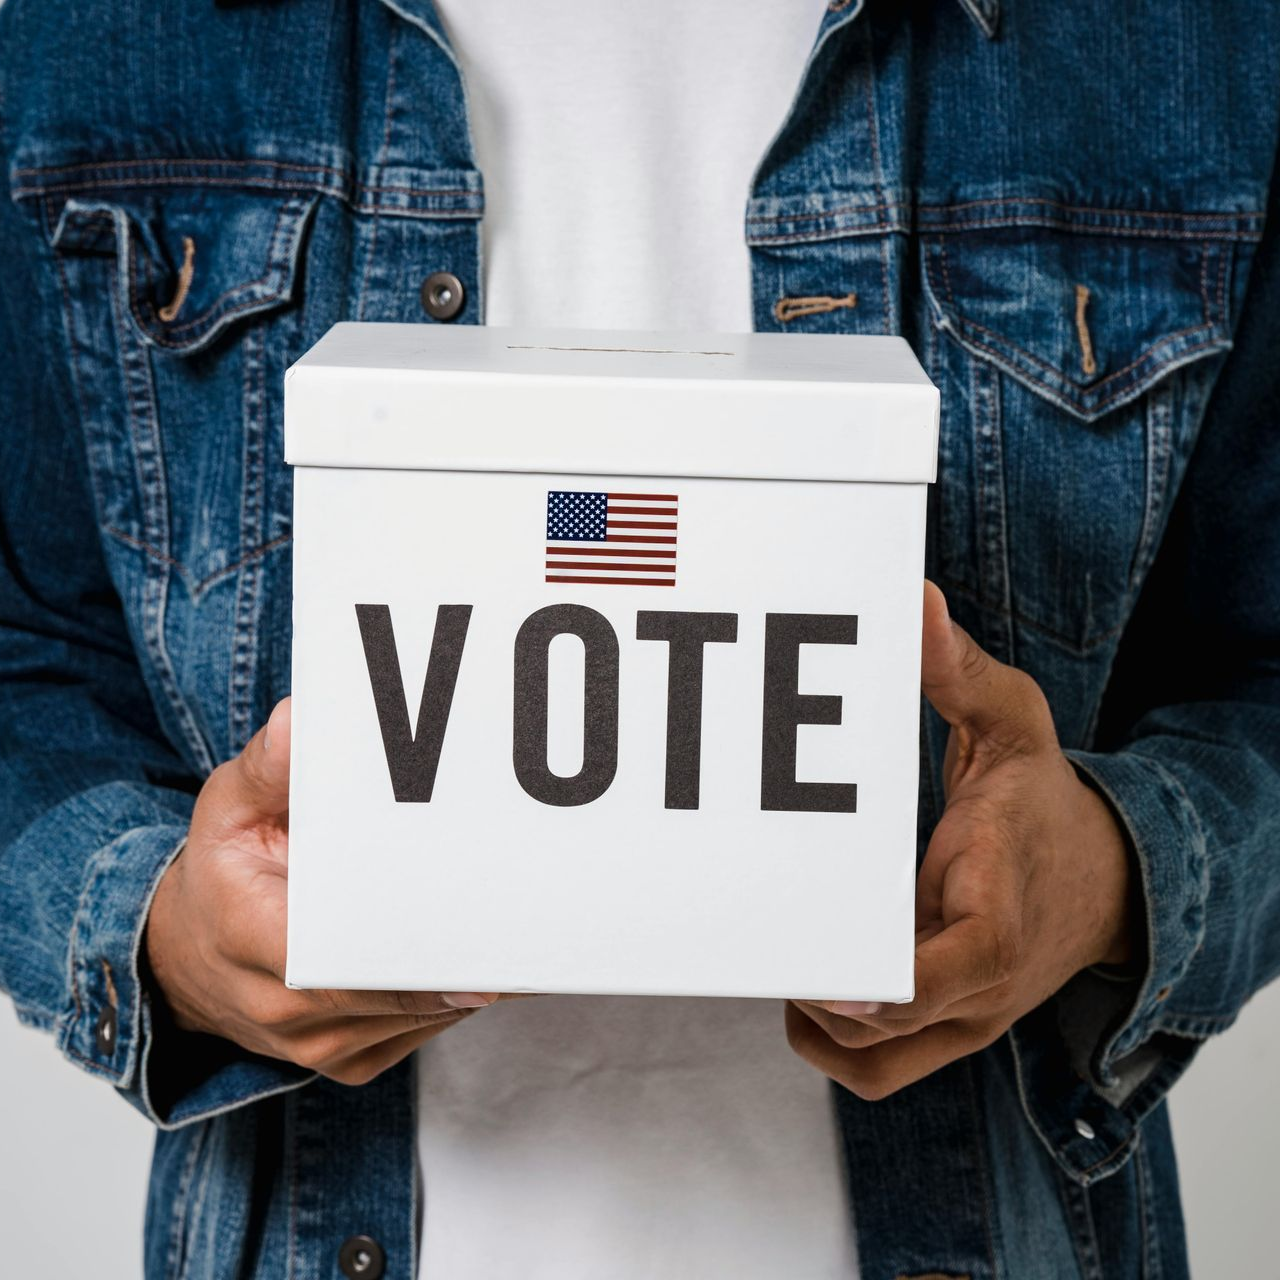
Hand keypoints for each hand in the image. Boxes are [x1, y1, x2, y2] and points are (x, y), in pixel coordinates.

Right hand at [144, 697, 503, 1085]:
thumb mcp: (229, 809)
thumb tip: (298, 722)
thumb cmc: (221, 875)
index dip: (419, 960)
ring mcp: (323, 1048)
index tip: (482, 944)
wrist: (187, 959)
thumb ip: (269, 767)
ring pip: (426, 1018)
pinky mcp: (353, 1061)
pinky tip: (496, 956)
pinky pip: (425, 1032)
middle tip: (536, 922)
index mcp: (255, 941)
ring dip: (478, 980)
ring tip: (531, 930)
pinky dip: (461, 998)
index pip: (347, 962)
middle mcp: (289, 1012)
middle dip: (470, 960)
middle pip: (402, 994)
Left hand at [787, 581, 1134, 1099]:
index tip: (825, 970)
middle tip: (758, 934)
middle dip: (816, 994)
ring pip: (876, 1063)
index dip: (888, 980)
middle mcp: (983, 981)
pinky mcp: (944, 1026)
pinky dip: (832, 1039)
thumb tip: (916, 603)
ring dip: (815, 1025)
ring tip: (776, 954)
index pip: (958, 965)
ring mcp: (964, 1015)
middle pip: (892, 1029)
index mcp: (1001, 909)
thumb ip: (960, 671)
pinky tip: (802, 977)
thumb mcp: (1015, 723)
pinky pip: (877, 1065)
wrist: (1104, 879)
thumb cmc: (1044, 804)